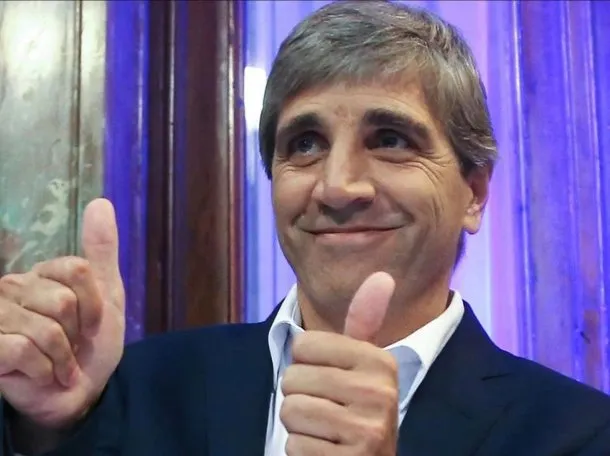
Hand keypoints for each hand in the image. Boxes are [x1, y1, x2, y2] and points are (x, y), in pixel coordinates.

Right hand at [0, 198, 124, 427]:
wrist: (82, 392)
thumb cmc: (91, 344)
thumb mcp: (107, 294)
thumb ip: (101, 251)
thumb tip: (101, 202)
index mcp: (42, 274)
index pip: (77, 271)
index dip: (94, 304)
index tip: (93, 325)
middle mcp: (14, 288)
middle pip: (64, 300)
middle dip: (79, 333)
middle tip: (73, 346)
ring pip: (47, 327)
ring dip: (65, 356)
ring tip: (60, 364)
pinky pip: (26, 349)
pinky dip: (46, 370)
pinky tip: (42, 375)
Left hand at [281, 272, 398, 455]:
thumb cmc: (357, 408)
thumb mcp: (364, 365)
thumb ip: (365, 322)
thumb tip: (382, 275)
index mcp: (380, 362)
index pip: (303, 343)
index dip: (306, 363)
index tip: (330, 379)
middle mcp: (380, 394)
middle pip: (293, 377)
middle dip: (300, 396)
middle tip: (327, 410)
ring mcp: (367, 431)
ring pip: (290, 410)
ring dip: (299, 426)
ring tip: (326, 430)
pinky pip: (294, 445)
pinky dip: (302, 451)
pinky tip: (326, 451)